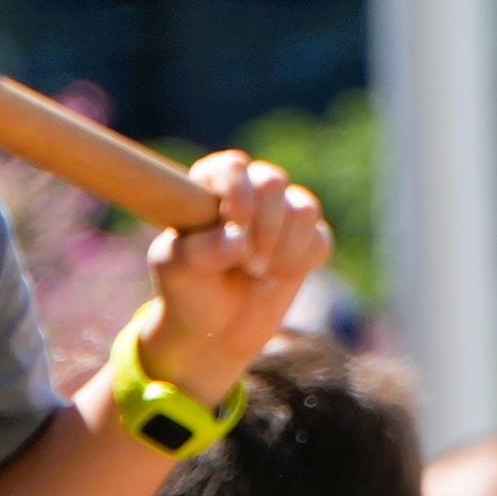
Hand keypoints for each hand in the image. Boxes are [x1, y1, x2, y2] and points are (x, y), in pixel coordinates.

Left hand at [140, 151, 333, 398]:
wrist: (214, 329)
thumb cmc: (187, 290)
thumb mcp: (177, 272)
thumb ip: (198, 251)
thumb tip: (237, 239)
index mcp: (208, 188)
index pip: (230, 166)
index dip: (237, 191)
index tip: (235, 224)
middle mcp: (248, 191)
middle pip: (272, 181)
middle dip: (264, 226)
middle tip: (248, 263)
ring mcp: (281, 213)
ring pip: (304, 208)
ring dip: (283, 247)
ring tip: (257, 272)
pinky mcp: (307, 239)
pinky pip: (319, 240)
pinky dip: (300, 263)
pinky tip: (277, 278)